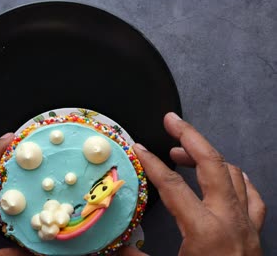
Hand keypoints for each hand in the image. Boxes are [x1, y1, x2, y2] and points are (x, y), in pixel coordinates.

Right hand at [131, 112, 265, 255]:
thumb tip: (110, 248)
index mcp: (204, 229)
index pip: (173, 185)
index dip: (152, 163)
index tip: (137, 148)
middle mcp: (229, 219)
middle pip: (212, 163)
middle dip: (189, 136)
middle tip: (171, 121)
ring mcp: (246, 223)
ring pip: (232, 173)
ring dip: (207, 156)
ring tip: (184, 151)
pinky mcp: (254, 230)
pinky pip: (250, 193)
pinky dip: (235, 177)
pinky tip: (224, 174)